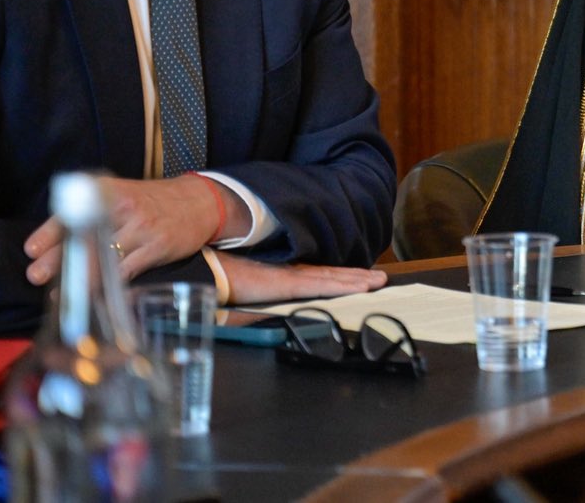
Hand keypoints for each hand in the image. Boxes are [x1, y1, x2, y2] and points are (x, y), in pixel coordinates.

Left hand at [25, 175, 231, 285]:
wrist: (199, 202)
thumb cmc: (152, 202)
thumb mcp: (121, 195)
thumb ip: (91, 212)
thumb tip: (55, 242)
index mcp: (109, 190)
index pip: (74, 210)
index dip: (50, 232)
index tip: (31, 250)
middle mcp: (124, 206)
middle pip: (84, 236)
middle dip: (57, 259)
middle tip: (35, 275)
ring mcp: (142, 228)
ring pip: (102, 257)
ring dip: (78, 278)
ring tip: (59, 294)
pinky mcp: (157, 247)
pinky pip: (125, 270)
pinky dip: (106, 285)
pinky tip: (93, 295)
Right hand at [214, 251, 385, 303]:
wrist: (204, 270)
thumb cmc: (218, 283)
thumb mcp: (242, 299)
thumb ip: (258, 306)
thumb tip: (260, 315)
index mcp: (281, 275)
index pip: (318, 276)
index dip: (340, 277)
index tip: (359, 278)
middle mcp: (290, 272)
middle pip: (331, 275)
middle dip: (356, 277)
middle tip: (380, 278)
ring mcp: (290, 276)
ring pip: (332, 278)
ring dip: (356, 280)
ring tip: (378, 280)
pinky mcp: (287, 283)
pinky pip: (321, 285)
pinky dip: (342, 285)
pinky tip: (360, 286)